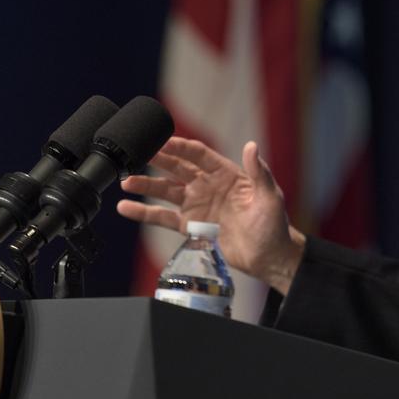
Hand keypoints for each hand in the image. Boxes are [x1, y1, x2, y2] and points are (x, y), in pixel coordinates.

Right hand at [117, 138, 304, 293]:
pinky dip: (144, 213)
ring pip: (165, 191)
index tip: (161, 141)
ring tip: (125, 181)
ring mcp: (197, 206)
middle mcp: (207, 186)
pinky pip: (163, 217)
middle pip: (177, 168)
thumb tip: (252, 146)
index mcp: (225, 174)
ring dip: (145, 185)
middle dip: (157, 161)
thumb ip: (259, 172)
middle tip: (136, 154)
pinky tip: (125, 208)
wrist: (268, 257)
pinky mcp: (190, 227)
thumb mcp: (269, 197)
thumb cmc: (273, 225)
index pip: (198, 154)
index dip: (180, 147)